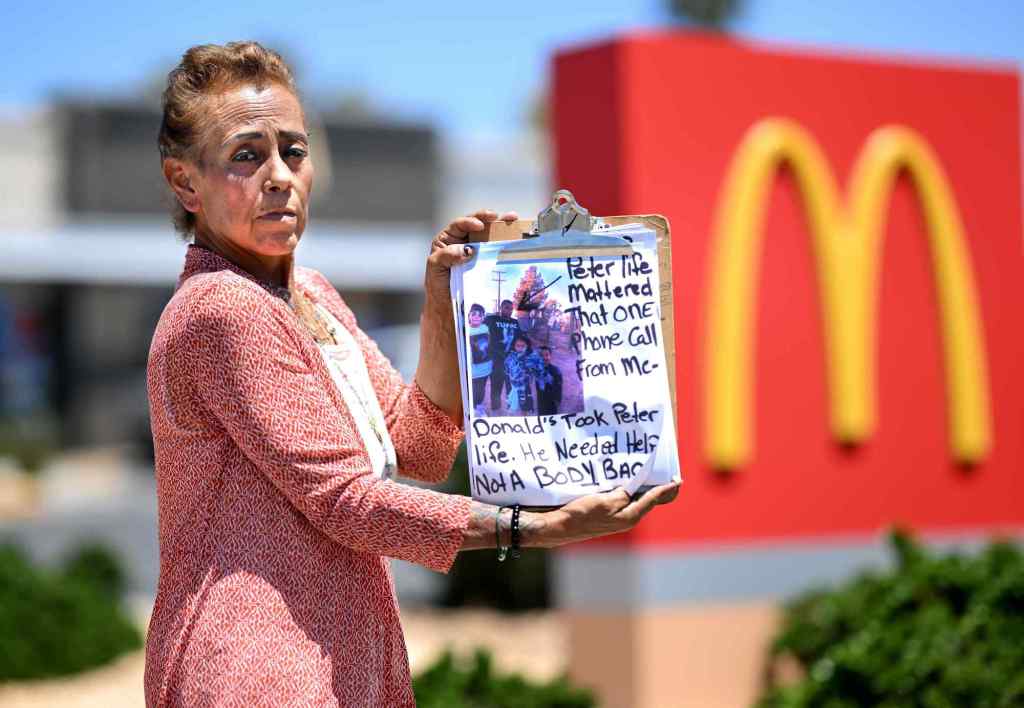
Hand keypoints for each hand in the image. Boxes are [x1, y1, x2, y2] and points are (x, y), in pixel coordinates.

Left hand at [425, 209, 517, 304]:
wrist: (448, 306)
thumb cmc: (438, 285)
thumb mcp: (435, 267)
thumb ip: (446, 255)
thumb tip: (466, 250)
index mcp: (448, 239)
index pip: (459, 225)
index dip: (469, 222)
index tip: (479, 226)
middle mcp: (463, 242)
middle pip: (477, 224)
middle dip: (488, 217)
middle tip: (498, 216)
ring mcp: (476, 251)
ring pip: (489, 234)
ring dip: (502, 225)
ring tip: (512, 219)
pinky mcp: (486, 261)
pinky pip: (496, 249)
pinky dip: (505, 242)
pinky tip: (515, 238)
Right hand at [527, 482, 679, 547]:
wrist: (561, 527)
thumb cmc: (583, 514)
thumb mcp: (606, 500)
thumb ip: (623, 494)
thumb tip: (634, 489)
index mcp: (631, 516)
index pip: (654, 499)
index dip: (667, 488)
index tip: (678, 479)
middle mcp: (628, 519)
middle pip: (649, 502)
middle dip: (660, 489)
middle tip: (669, 477)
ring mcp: (618, 519)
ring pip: (638, 502)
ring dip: (645, 490)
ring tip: (650, 477)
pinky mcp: (608, 516)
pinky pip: (626, 502)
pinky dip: (631, 492)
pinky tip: (627, 484)